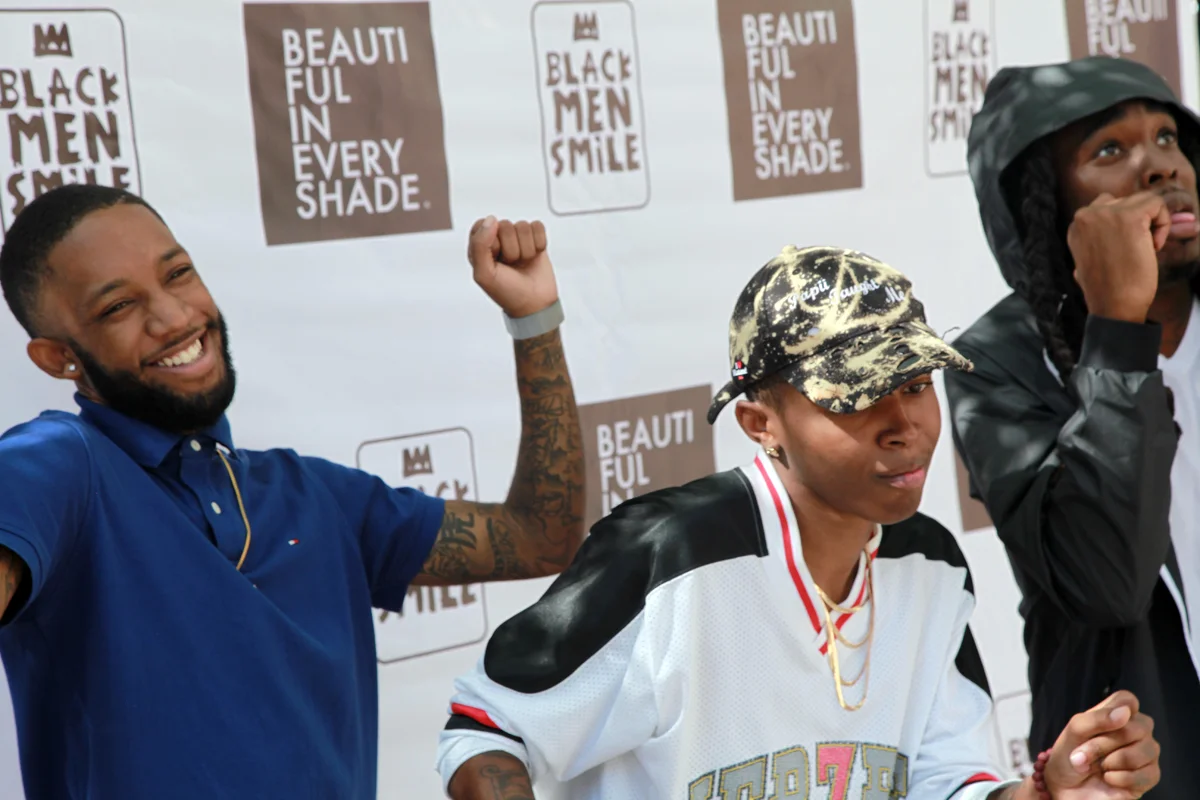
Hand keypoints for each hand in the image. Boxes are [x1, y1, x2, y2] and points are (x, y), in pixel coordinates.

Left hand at [468, 216, 558, 318]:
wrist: (534, 304)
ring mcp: (517, 238)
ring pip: (522, 226)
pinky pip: (537, 227)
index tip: (495, 259)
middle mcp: (498, 240)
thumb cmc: (507, 292)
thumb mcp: (484, 274)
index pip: (483, 225)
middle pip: (505, 225)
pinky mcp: (535, 239)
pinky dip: (538, 243)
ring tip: (522, 263)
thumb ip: (479, 245)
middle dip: (511, 248)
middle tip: (511, 265)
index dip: (491, 241)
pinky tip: (534, 256)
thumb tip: (491, 220)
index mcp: (480, 246)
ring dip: (526, 249)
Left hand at [1043, 691, 1159, 798]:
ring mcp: (1145, 754)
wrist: (1065, 789)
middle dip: (1105, 743)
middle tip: (1084, 754)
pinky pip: (1147, 774)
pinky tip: (1108, 779)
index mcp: (1115, 714)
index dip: (1114, 711)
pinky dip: (1120, 778)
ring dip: (1112, 761)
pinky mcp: (1149, 777)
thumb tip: (1125, 713)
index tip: (1097, 724)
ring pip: (1146, 750)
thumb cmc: (1068, 756)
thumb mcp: (1073, 733)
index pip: (1128, 700)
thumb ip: (1096, 719)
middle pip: (1138, 726)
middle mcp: (1135, 731)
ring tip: (1098, 768)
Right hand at [1066, 191, 1169, 323]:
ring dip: (1151, 222)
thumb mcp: (1101, 260)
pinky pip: (1157, 204)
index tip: (1127, 250)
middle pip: (1124, 201)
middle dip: (1139, 222)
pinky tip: (1153, 247)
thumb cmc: (1108, 290)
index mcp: (1075, 227)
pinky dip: (1163, 223)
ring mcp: (1105, 214)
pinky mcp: (1129, 217)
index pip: (1107, 208)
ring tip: (1146, 249)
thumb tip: (1181, 224)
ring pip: (1142, 199)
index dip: (1125, 227)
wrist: (1113, 307)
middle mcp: (1084, 215)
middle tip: (1137, 252)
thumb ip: (1114, 240)